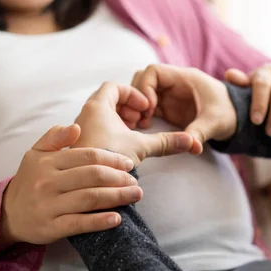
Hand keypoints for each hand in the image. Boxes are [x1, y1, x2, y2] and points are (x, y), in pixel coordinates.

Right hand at [0, 125, 141, 250]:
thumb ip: (54, 137)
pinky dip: (100, 221)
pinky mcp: (51, 228)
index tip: (129, 163)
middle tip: (136, 180)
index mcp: (48, 162)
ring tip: (135, 195)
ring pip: (90, 199)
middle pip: (93, 176)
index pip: (88, 156)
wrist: (7, 213)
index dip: (112, 158)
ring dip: (117, 197)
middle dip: (119, 178)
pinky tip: (117, 218)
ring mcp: (49, 206)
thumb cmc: (30, 180)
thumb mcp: (35, 154)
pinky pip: (80, 224)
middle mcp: (47, 182)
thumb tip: (76, 126)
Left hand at [73, 82, 194, 164]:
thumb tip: (190, 141)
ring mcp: (80, 130)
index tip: (144, 108)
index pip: (114, 86)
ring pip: (101, 115)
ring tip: (132, 134)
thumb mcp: (143, 146)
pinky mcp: (80, 144)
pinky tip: (122, 146)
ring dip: (120, 121)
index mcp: (97, 106)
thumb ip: (166, 141)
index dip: (133, 94)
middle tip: (139, 122)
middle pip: (108, 100)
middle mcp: (84, 114)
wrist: (90, 184)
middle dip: (127, 108)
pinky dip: (110, 132)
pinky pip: (96, 128)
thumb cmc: (112, 159)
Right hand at [127, 64, 237, 153]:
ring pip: (142, 92)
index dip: (145, 86)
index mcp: (185, 78)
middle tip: (143, 118)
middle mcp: (174, 83)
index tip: (150, 107)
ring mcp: (169, 95)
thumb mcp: (215, 123)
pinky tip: (145, 127)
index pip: (154, 71)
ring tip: (143, 123)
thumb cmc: (228, 114)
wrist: (235, 119)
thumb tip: (193, 148)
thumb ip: (200, 132)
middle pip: (143, 79)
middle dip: (138, 97)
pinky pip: (147, 106)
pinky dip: (142, 114)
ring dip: (138, 106)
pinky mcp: (168, 107)